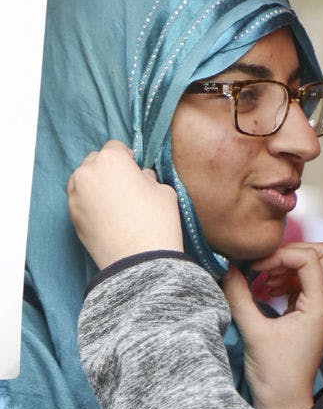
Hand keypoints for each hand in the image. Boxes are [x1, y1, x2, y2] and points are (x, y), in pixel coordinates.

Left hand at [68, 140, 182, 269]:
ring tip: (117, 203)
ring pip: (85, 180)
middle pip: (96, 161)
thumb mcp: (164, 191)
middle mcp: (87, 172)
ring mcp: (75, 195)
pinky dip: (91, 203)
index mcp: (111, 160)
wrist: (140, 261)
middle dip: (110, 170)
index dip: (129, 158)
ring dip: (98, 185)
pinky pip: (81, 199)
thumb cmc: (156, 222)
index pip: (116, 147)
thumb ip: (148, 177)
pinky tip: (109, 217)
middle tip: (128, 187)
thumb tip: (140, 177)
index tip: (137, 170)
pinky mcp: (71, 215)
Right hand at [222, 242, 322, 408]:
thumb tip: (228, 269)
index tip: (255, 270)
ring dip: (288, 266)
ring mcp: (322, 309)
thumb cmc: (273, 374)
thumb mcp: (253, 332)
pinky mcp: (312, 315)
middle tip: (264, 267)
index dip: (280, 256)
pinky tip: (265, 292)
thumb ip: (240, 297)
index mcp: (320, 307)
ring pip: (316, 266)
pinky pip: (306, 282)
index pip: (309, 258)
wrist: (285, 404)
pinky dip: (287, 279)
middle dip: (291, 253)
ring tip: (262, 282)